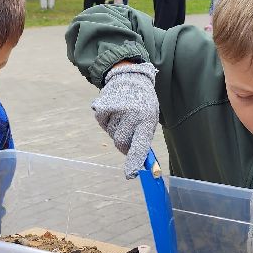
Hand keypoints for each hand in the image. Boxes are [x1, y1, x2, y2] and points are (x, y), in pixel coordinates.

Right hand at [91, 61, 159, 177]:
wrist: (131, 77)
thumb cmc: (143, 104)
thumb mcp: (150, 118)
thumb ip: (143, 139)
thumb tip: (139, 165)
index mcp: (147, 119)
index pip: (141, 145)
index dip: (135, 161)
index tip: (131, 174)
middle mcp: (132, 114)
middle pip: (121, 142)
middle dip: (123, 143)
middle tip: (128, 131)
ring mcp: (117, 109)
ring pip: (111, 133)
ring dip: (115, 128)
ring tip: (122, 113)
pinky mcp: (103, 104)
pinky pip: (102, 122)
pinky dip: (106, 119)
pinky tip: (113, 108)